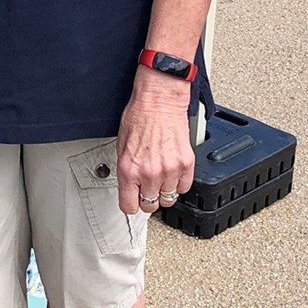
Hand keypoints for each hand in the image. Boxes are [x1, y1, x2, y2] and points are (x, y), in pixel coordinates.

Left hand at [116, 69, 194, 213]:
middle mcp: (149, 173)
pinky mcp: (186, 164)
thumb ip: (126, 170)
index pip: (129, 206)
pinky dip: (179, 183)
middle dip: (148, 197)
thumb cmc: (139, 116)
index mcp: (129, 169)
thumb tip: (129, 186)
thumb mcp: (121, 145)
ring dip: (164, 190)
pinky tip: (173, 171)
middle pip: (150, 206)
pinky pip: (184, 187)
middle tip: (147, 186)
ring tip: (161, 177)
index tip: (133, 200)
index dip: (131, 204)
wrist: (159, 101)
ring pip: (169, 199)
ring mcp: (169, 170)